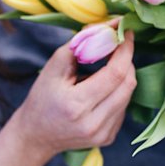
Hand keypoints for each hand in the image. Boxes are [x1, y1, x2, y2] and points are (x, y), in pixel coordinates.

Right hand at [9, 31, 136, 160]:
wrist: (36, 136)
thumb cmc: (42, 99)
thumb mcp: (52, 68)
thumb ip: (79, 45)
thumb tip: (106, 27)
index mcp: (77, 105)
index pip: (115, 73)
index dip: (124, 50)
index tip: (124, 33)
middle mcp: (94, 123)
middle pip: (128, 84)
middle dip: (126, 60)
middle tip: (116, 47)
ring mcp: (103, 133)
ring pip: (128, 94)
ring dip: (122, 76)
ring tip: (103, 70)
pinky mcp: (109, 137)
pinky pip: (123, 107)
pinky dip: (117, 92)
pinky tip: (101, 90)